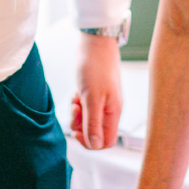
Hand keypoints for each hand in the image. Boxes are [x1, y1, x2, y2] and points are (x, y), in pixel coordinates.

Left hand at [70, 33, 121, 148]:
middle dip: (81, 125)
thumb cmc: (96, 66)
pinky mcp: (94, 94)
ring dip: (77, 114)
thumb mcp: (92, 97)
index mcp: (113, 113)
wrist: (95, 43)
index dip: (91, 142)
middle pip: (94, 132)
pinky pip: (84, 108)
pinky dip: (77, 104)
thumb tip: (95, 145)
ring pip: (87, 120)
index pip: (106, 142)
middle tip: (75, 111)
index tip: (78, 130)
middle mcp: (109, 110)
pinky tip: (76, 94)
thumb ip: (93, 122)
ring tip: (76, 99)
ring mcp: (102, 102)